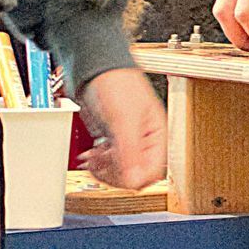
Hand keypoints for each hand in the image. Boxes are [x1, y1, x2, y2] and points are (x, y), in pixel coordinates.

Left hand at [76, 64, 166, 189]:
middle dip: (115, 173)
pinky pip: (108, 162)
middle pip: (136, 175)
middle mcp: (144, 141)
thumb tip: (134, 181)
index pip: (152, 171)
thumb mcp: (123, 119)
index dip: (133, 176)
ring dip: (105, 170)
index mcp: (157, 135)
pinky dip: (98, 163)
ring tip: (93, 159)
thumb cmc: (116, 82)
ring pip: (120, 171)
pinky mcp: (113, 139)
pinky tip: (91, 155)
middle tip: (100, 163)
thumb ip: (130, 151)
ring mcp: (128, 141)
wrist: (95, 68)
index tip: (115, 172)